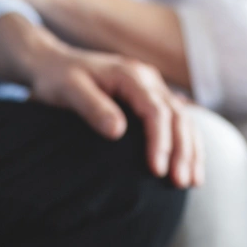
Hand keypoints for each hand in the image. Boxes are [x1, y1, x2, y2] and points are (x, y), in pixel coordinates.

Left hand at [0, 15, 203, 187]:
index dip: (160, 142)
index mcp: (130, 75)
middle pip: (178, 115)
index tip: (157, 171)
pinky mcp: (149, 98)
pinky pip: (177, 120)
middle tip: (181, 183)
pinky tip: (190, 165)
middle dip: (183, 151)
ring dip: (191, 150)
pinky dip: (186, 142)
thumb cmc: (57, 78)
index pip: (156, 111)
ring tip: (193, 182)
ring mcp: (151, 87)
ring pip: (184, 118)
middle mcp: (148, 79)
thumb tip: (117, 132)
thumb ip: (92, 108)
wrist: (52, 63)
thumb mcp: (69, 90)